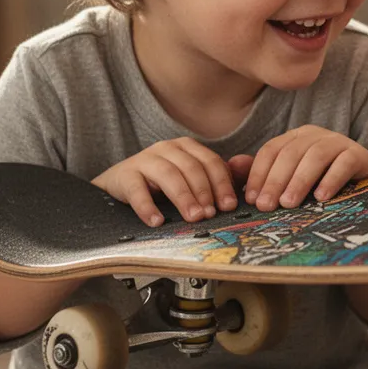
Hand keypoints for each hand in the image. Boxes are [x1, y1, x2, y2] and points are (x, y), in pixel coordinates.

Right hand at [92, 137, 236, 226]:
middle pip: (191, 168)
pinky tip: (157, 222)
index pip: (210, 162)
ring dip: (183, 198)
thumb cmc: (162, 182)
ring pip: (168, 175)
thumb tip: (247, 168)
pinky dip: (147, 206)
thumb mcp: (190, 176)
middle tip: (211, 215)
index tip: (229, 206)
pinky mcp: (125, 174)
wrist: (120, 182)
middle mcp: (167, 148)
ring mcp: (145, 158)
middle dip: (204, 192)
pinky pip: (137, 189)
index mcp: (187, 146)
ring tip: (193, 218)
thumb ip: (217, 175)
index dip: (221, 184)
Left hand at [228, 125, 367, 211]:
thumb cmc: (320, 185)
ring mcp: (339, 142)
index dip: (258, 174)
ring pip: (315, 156)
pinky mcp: (359, 154)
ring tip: (289, 204)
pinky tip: (321, 198)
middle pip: (290, 153)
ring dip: (299, 180)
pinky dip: (331, 179)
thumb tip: (232, 165)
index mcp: (296, 138)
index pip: (271, 150)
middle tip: (267, 207)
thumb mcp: (290, 181)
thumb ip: (262, 173)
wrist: (364, 188)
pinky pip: (344, 163)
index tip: (251, 199)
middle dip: (276, 180)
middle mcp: (316, 135)